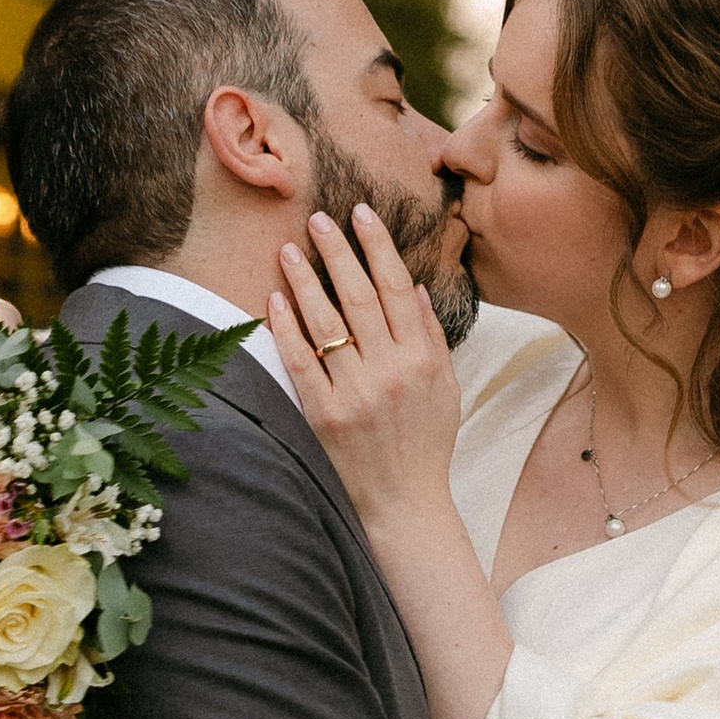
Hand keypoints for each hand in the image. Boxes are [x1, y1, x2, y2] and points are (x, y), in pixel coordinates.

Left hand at [265, 207, 461, 534]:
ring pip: (327, 324)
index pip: (397, 287)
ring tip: (287, 249)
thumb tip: (413, 286)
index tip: (361, 214)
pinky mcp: (324, 416)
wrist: (406, 504)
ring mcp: (356, 394)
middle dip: (338, 251)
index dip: (377, 246)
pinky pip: (301, 363)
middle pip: (360, 297)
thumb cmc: (426, 444)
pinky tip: (274, 300)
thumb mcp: (445, 388)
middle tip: (318, 217)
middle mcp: (390, 372)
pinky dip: (286, 329)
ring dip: (306, 281)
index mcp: (422, 360)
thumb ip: (430, 336)